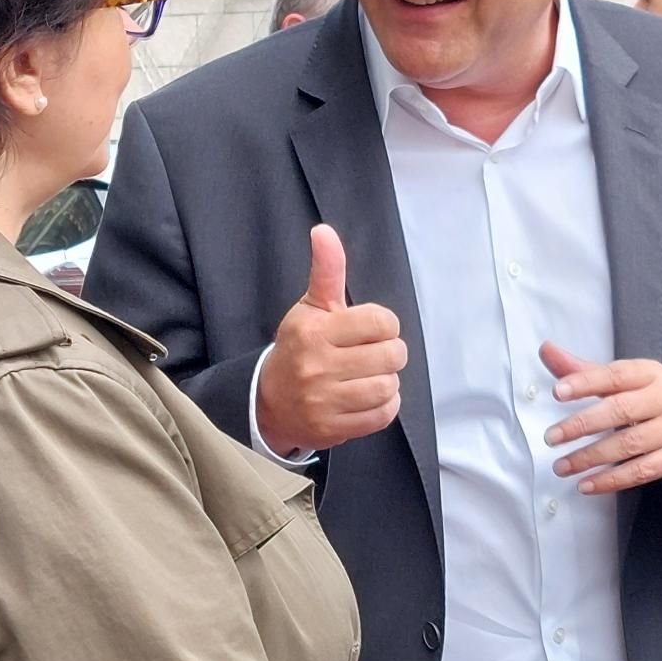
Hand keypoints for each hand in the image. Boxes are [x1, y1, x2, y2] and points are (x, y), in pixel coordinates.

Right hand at [256, 226, 407, 455]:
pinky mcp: (332, 429)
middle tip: (374, 354)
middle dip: (390, 353)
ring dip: (387, 381)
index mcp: (315, 331)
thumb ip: (326, 271)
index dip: (385, 325)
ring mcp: (324, 400)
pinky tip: (367, 397)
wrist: (269, 401)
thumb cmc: (300, 347)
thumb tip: (324, 231)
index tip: (370, 330)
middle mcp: (317, 366)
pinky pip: (382, 415)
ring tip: (369, 376)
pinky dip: (384, 406)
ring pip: (388, 386)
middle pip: (392, 355)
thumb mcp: (311, 307)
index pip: (382, 322)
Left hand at [541, 343, 661, 493]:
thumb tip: (547, 351)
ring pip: (629, 445)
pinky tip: (588, 484)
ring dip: (592, 458)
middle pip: (621, 411)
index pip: (616, 375)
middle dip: (582, 424)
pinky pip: (642, 471)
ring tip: (562, 466)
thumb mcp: (636, 378)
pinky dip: (612, 480)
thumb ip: (589, 370)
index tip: (559, 390)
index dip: (587, 381)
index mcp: (651, 374)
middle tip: (552, 436)